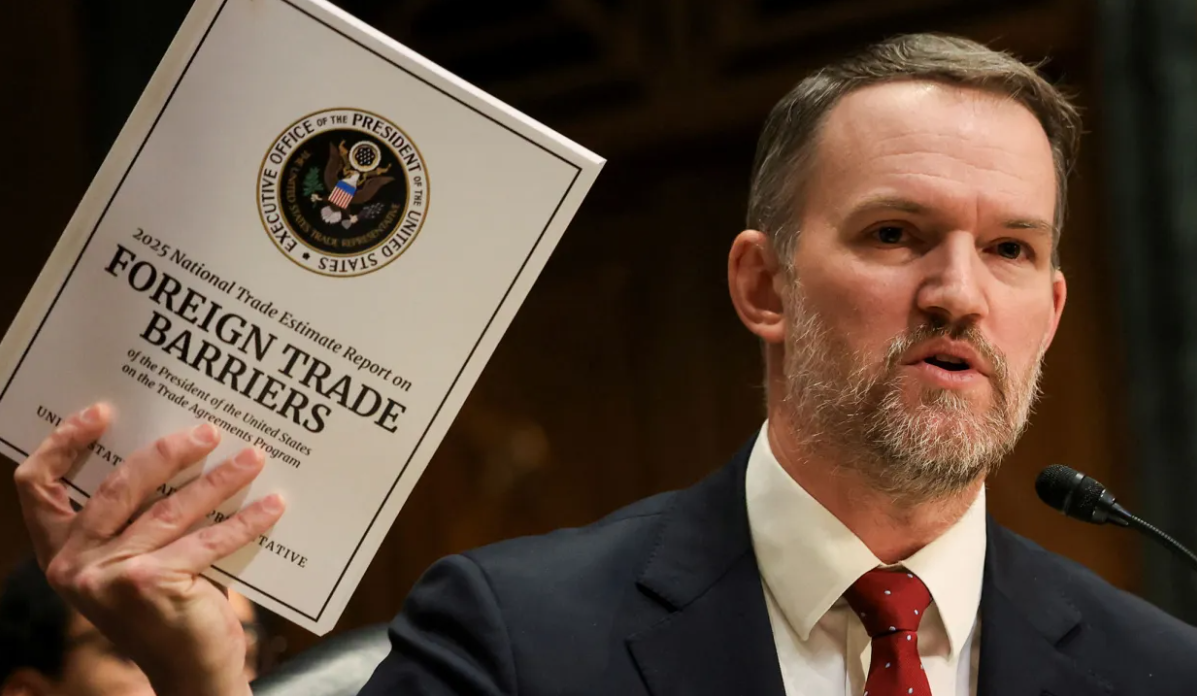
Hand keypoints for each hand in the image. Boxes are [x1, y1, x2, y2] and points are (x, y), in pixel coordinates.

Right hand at [13, 403, 285, 695]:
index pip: (37, 486)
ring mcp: (108, 575)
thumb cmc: (167, 608)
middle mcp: (73, 564)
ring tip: (254, 457)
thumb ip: (138, 518)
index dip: (63, 441)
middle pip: (119, 484)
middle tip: (210, 431)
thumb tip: (183, 448)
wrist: (189, 672)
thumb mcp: (135, 561)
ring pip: (172, 508)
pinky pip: (208, 539)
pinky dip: (246, 520)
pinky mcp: (149, 583)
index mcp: (59, 550)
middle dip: (169, 452)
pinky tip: (273, 503)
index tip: (103, 411)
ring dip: (220, 479)